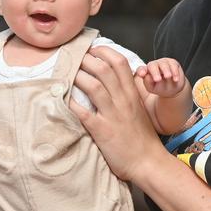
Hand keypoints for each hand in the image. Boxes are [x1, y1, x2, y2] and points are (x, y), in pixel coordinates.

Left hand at [70, 46, 167, 184]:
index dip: (103, 51)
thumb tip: (110, 80)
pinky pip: (83, 112)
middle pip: (103, 69)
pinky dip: (71, 102)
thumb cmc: (142, 137)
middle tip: (73, 59)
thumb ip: (126, 94)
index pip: (119, 62)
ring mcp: (113, 115)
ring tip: (66, 73)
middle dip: (85, 59)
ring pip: (93, 86)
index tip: (91, 49)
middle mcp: (123, 100)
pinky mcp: (102, 130)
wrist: (148, 162)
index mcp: (132, 93)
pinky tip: (62, 97)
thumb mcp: (138, 108)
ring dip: (77, 76)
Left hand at [137, 57, 187, 97]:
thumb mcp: (152, 88)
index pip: (141, 69)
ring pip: (163, 63)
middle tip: (158, 79)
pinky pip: (173, 65)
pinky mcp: (172, 63)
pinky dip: (174, 72)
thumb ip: (148, 82)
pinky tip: (175, 79)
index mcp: (146, 71)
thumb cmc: (160, 88)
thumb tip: (147, 77)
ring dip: (166, 70)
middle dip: (155, 72)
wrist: (173, 89)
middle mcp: (154, 65)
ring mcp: (163, 63)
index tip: (142, 74)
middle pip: (152, 65)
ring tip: (168, 77)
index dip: (141, 71)